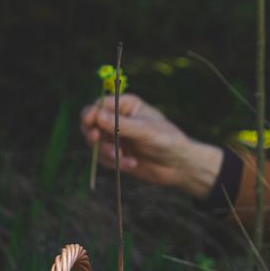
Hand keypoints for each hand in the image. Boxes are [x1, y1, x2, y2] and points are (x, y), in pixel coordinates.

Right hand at [79, 94, 224, 199]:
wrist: (178, 165)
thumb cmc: (167, 141)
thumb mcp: (146, 131)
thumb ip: (122, 125)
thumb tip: (97, 117)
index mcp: (125, 105)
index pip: (100, 105)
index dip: (91, 113)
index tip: (91, 123)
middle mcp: (117, 120)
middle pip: (91, 123)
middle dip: (93, 134)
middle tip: (96, 140)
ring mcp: (115, 138)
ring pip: (95, 144)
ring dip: (106, 153)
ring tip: (124, 159)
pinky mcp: (116, 155)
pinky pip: (103, 159)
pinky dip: (114, 163)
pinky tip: (133, 165)